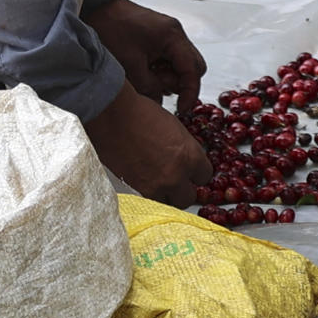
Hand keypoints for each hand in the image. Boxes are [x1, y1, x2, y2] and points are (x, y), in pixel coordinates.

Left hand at [85, 0, 205, 111]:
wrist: (97, 9)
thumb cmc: (112, 28)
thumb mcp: (130, 65)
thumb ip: (149, 88)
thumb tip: (158, 103)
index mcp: (173, 36)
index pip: (193, 70)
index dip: (190, 92)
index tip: (182, 108)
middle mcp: (175, 34)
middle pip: (192, 67)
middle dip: (179, 82)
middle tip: (159, 88)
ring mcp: (168, 36)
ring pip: (180, 65)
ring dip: (167, 76)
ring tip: (145, 75)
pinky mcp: (158, 39)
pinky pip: (168, 60)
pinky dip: (159, 69)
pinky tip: (143, 69)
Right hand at [85, 82, 213, 206]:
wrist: (113, 116)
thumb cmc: (140, 114)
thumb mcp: (175, 128)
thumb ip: (185, 149)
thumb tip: (186, 160)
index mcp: (189, 155)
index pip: (205, 176)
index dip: (197, 173)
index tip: (191, 172)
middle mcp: (175, 174)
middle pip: (189, 196)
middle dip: (183, 189)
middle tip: (176, 180)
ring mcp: (155, 186)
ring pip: (169, 203)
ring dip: (166, 195)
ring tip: (157, 181)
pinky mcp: (136, 191)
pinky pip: (150, 202)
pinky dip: (149, 194)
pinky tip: (144, 180)